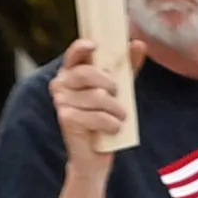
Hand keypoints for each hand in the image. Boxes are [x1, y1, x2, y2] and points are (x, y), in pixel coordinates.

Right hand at [48, 37, 132, 166]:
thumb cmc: (106, 115)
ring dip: (117, 108)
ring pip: (97, 96)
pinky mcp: (66, 119)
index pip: (73, 54)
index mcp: (70, 72)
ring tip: (120, 116)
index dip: (81, 47)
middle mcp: (60, 84)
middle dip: (110, 83)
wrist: (95, 154)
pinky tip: (114, 129)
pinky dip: (112, 124)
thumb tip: (138, 43)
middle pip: (87, 73)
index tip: (95, 46)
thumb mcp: (120, 88)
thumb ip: (127, 66)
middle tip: (119, 94)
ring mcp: (60, 101)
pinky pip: (97, 116)